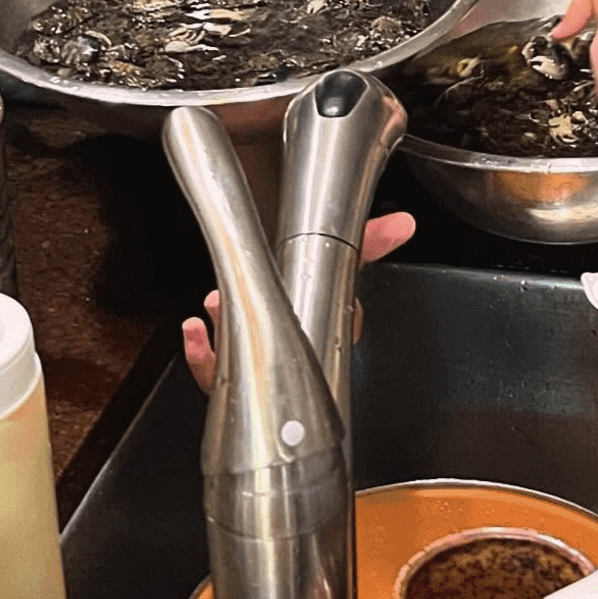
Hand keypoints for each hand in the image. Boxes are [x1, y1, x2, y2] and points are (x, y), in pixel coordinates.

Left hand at [182, 210, 415, 392]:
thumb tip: (403, 224)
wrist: (265, 295)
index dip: (336, 321)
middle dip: (267, 328)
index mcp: (319, 328)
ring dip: (226, 338)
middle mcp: (289, 349)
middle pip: (285, 348)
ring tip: (214, 307)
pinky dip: (201, 353)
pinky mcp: (228, 371)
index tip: (335, 299)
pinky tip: (194, 330)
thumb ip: (369, 241)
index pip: (337, 329)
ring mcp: (259, 360)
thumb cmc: (302, 287)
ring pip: (246, 365)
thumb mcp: (335, 260)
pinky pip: (213, 375)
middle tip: (252, 302)